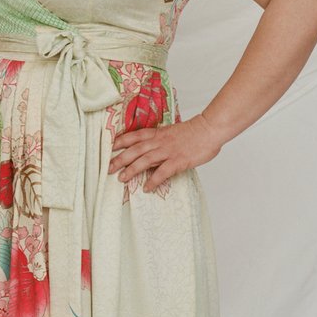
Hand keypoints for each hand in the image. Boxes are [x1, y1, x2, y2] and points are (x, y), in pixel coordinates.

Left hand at [109, 114, 223, 193]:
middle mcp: (159, 141)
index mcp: (158, 133)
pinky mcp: (178, 161)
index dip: (121, 141)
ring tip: (121, 179)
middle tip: (108, 168)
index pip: (134, 136)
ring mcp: (168, 151)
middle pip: (135, 150)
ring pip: (144, 160)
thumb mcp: (172, 132)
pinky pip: (163, 172)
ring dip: (131, 169)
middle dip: (120, 159)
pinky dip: (153, 180)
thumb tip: (151, 149)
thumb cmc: (193, 131)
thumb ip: (160, 139)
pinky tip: (147, 188)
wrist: (209, 129)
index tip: (109, 147)